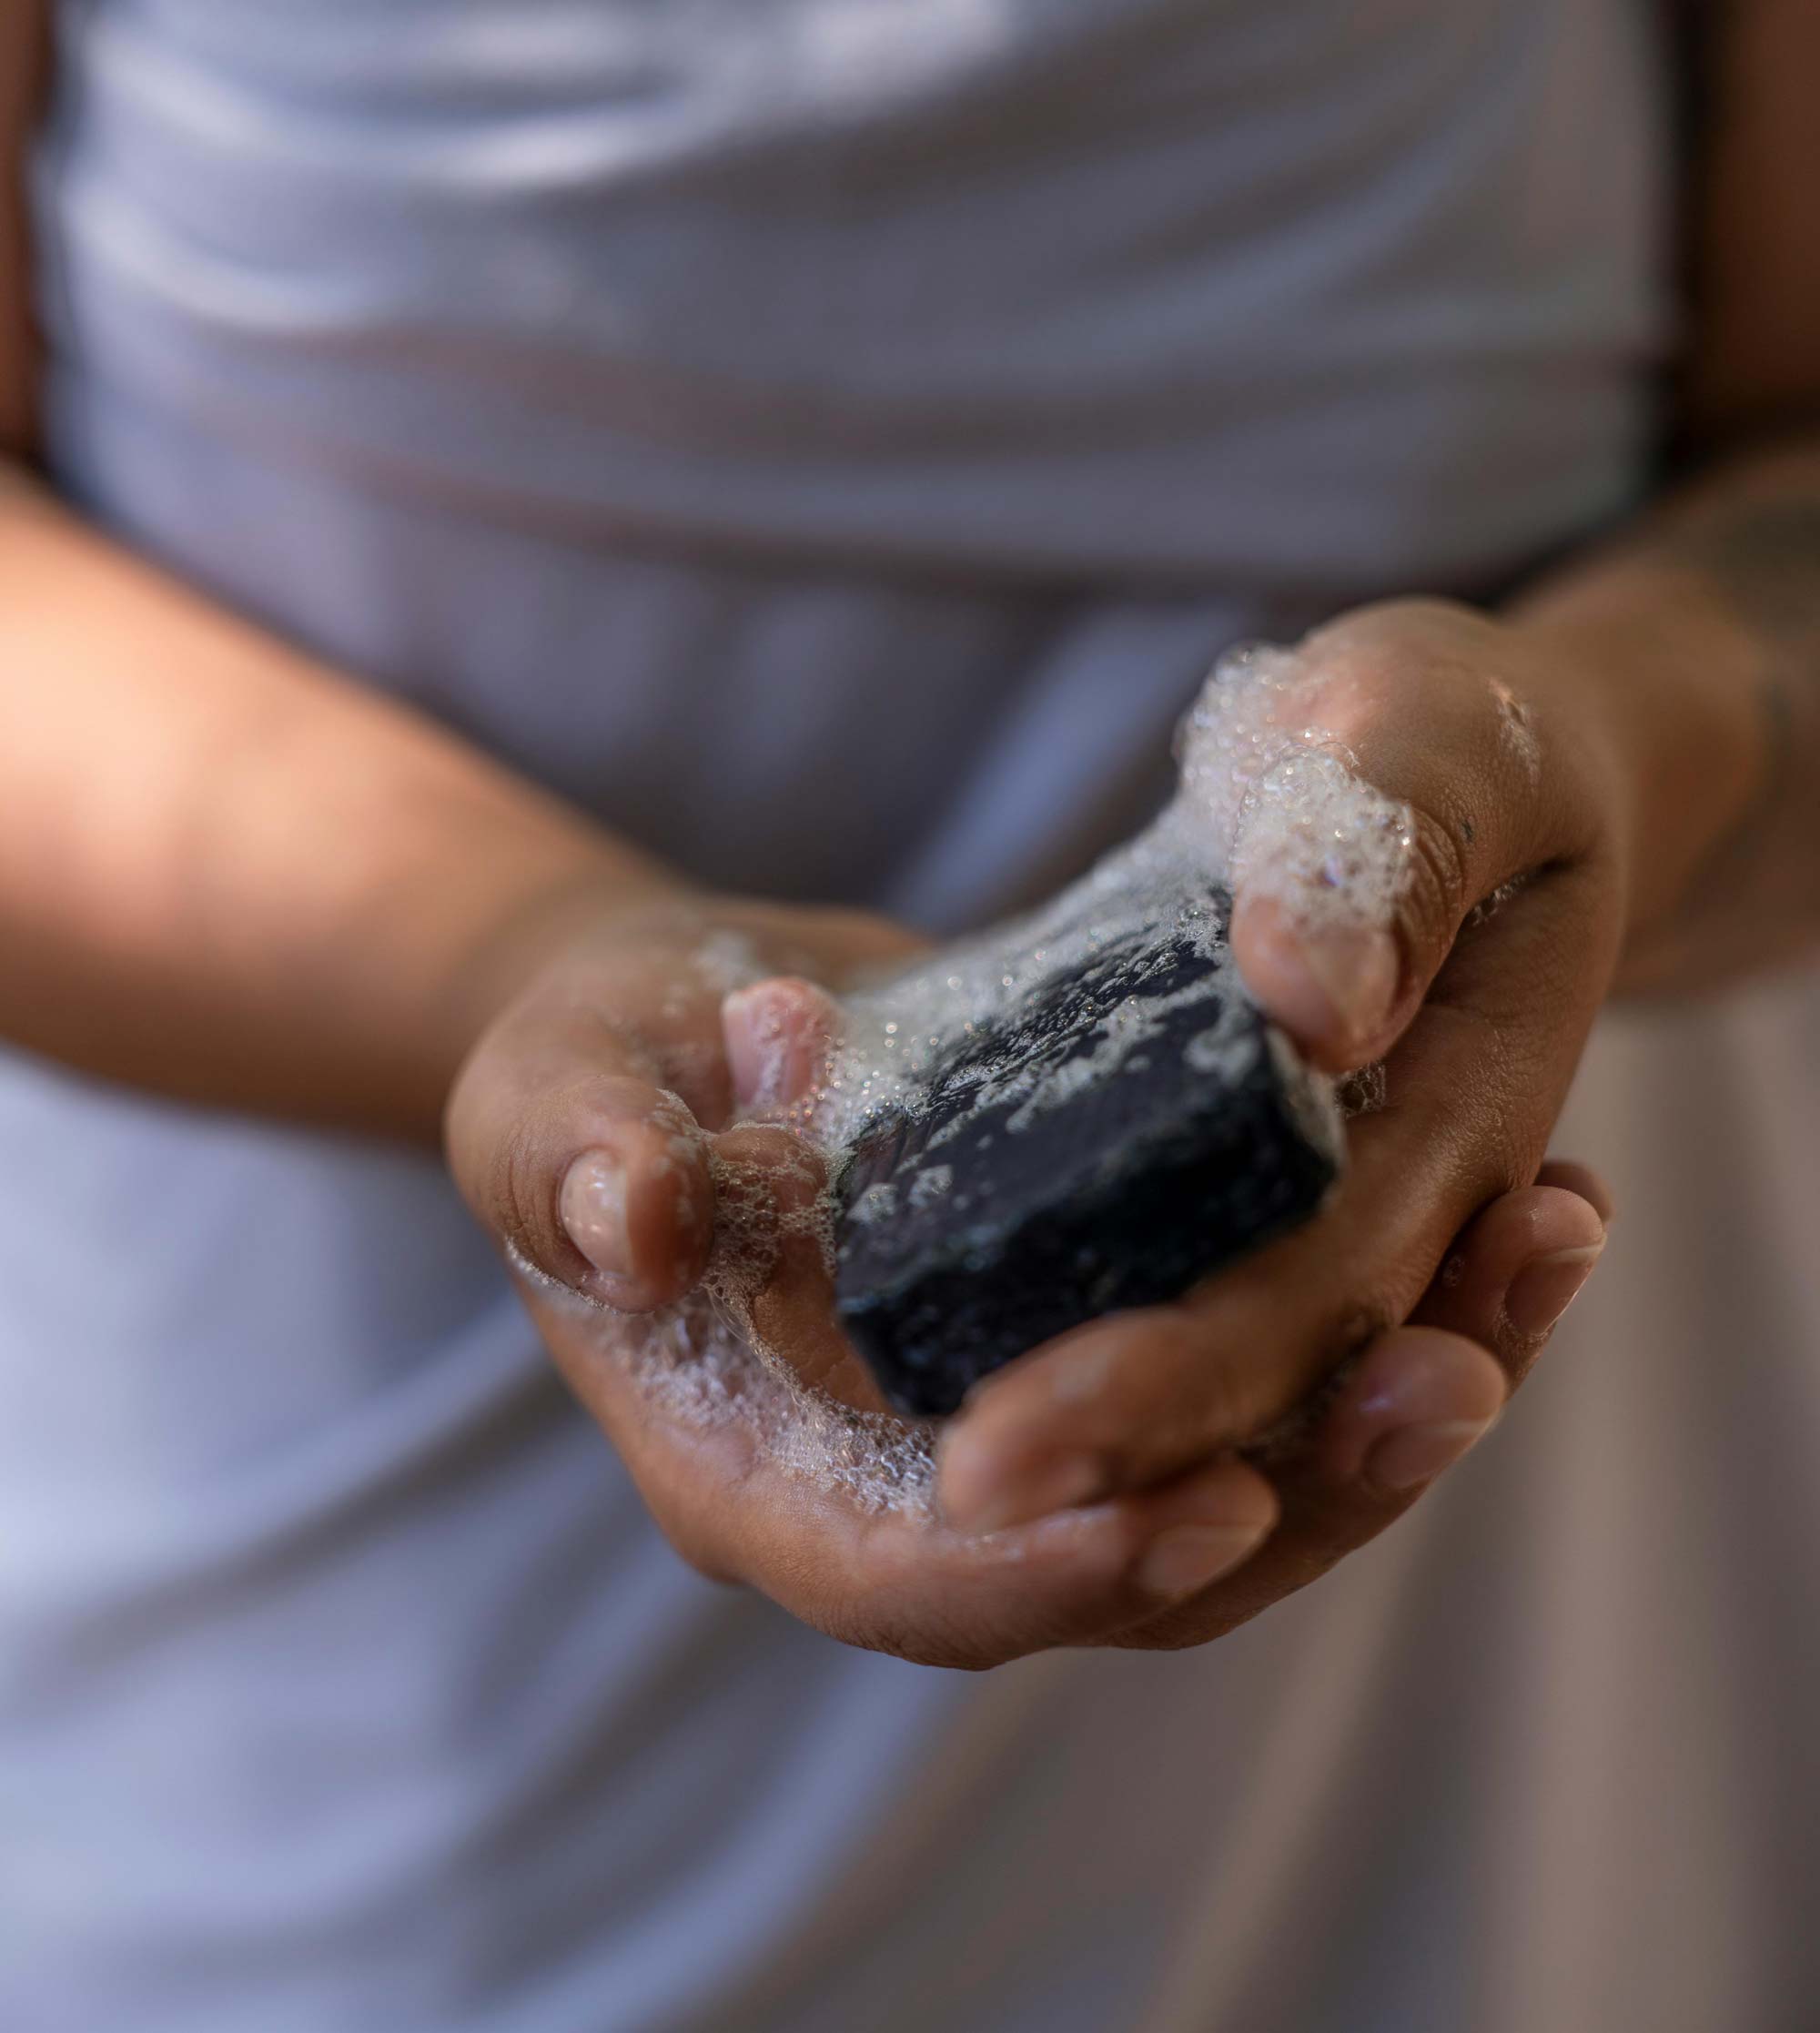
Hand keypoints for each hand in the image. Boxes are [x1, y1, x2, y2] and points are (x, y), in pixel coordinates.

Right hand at [446, 629, 1614, 1663]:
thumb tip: (627, 1229)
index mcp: (765, 1473)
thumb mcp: (550, 1095)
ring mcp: (1021, 1419)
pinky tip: (1502, 1201)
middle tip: (1446, 1378)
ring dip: (1387, 1403)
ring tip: (1532, 1258)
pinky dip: (1385, 1306)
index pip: (917, 1581)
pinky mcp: (1103, 1331)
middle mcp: (910, 1485)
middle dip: (1298, 1496)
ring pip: (1232, 1482)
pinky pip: (1260, 1368)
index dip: (1058, 1569)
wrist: (670, 1034)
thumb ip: (574, 1164)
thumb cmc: (591, 1072)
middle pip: (1125, 1568)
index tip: (1207, 1508)